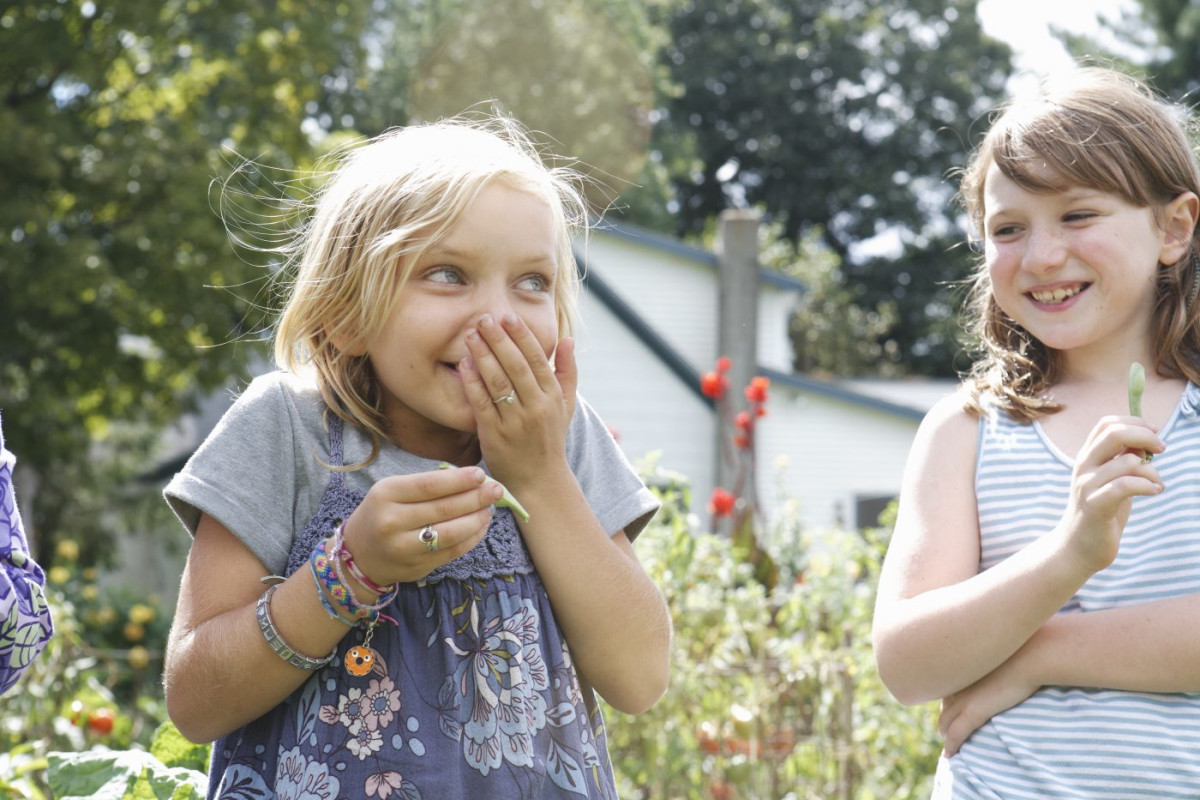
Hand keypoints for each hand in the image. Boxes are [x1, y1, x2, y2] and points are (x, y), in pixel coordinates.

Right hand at [341, 466, 500, 585]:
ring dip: (478, 519)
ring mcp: (404, 548)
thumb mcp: (392, 491)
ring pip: (452, 533)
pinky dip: (472, 538)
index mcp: (386, 494)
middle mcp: (392, 522)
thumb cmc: (381, 514)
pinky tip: (482, 526)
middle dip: (476, 498)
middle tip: (496, 490)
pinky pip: (453, 551)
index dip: (459, 480)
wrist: (358, 555)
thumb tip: (472, 479)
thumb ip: (426, 485)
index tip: (481, 474)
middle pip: (444, 509)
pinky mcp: (418, 566)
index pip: (429, 486)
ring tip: (490, 508)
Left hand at [458, 313, 576, 488]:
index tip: (508, 316)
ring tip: (470, 335)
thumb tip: (567, 339)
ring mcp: (515, 422)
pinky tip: (463, 365)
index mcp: (553, 397)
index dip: (522, 336)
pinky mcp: (495, 436)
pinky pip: (482, 404)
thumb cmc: (550, 439)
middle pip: (516, 367)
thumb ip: (568, 371)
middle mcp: (536, 408)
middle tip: (484, 319)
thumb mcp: (566, 406)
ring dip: (483, 356)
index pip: (537, 360)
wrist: (540, 482)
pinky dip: (472, 383)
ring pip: (498, 383)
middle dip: (499, 340)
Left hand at [939, 656, 1038, 755]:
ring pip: (946, 722)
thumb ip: (1000, 662)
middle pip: (944, 707)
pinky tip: (951, 755)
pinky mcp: (974, 711)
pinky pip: (956, 733)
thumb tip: (1009, 663)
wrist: (1032, 655)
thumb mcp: (1005, 653)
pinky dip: (952, 745)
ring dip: (946, 734)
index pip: (947, 690)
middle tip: (947, 732)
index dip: (948, 704)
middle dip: (944, 721)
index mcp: (963, 668)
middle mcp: (958, 683)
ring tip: (949, 744)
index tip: (951, 711)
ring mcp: (964, 698)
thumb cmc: (1027, 650)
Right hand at [1057, 415, 1162, 574]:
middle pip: (1113, 434)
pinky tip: (1154, 491)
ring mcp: (1087, 486)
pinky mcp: (1096, 506)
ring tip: (1157, 483)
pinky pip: (1126, 486)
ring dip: (1152, 471)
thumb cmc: (1101, 512)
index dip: (1133, 422)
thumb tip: (1144, 442)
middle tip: (1162, 449)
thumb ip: (1123, 460)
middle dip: (1145, 436)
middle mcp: (1083, 467)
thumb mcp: (1111, 480)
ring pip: (1127, 463)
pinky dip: (1147, 485)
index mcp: (1087, 457)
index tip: (1154, 431)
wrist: (1078, 547)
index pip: (1106, 424)